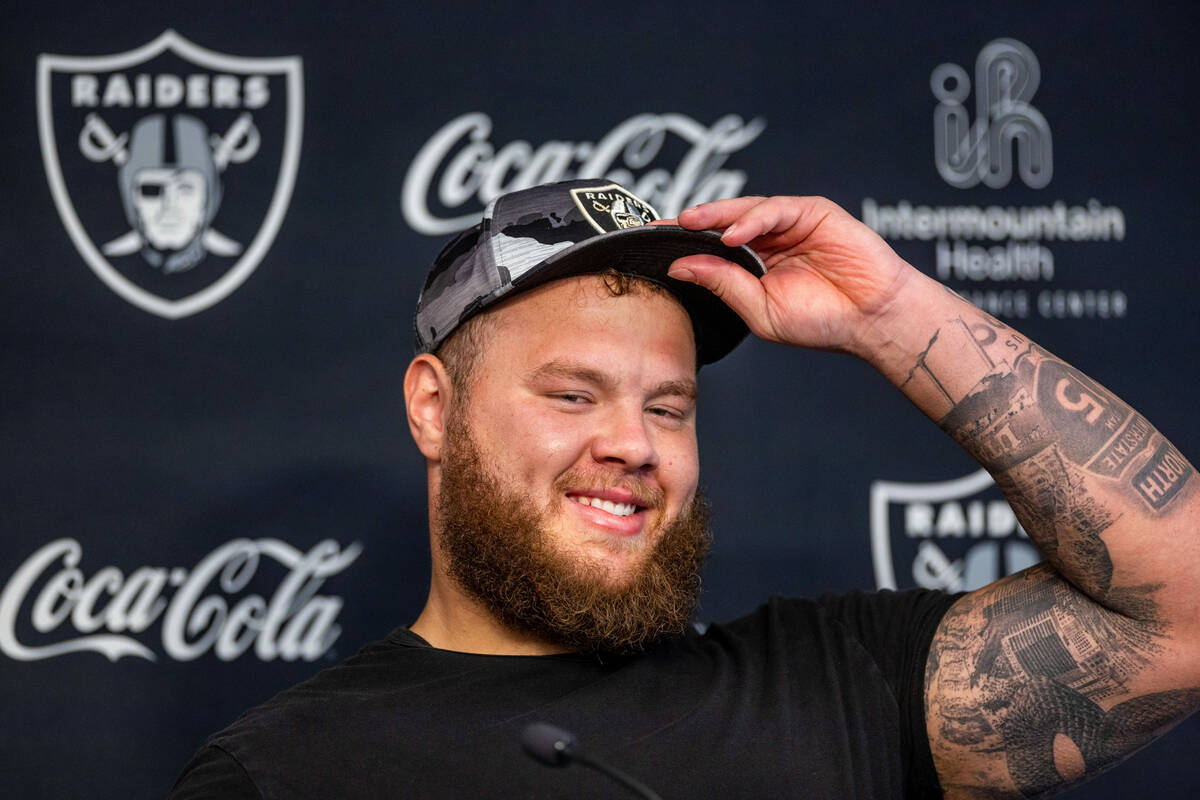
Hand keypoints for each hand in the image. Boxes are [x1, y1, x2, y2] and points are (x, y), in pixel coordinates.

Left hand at [660, 196, 916, 354]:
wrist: (870, 318)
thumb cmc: (821, 320)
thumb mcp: (758, 309)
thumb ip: (722, 283)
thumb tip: (680, 267)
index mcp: (754, 264)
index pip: (711, 246)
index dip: (683, 242)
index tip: (650, 243)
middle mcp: (768, 240)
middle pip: (721, 222)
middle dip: (691, 222)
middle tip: (662, 224)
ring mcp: (789, 223)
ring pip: (744, 210)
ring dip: (715, 215)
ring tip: (691, 223)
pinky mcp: (812, 211)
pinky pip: (775, 208)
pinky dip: (751, 219)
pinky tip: (733, 235)